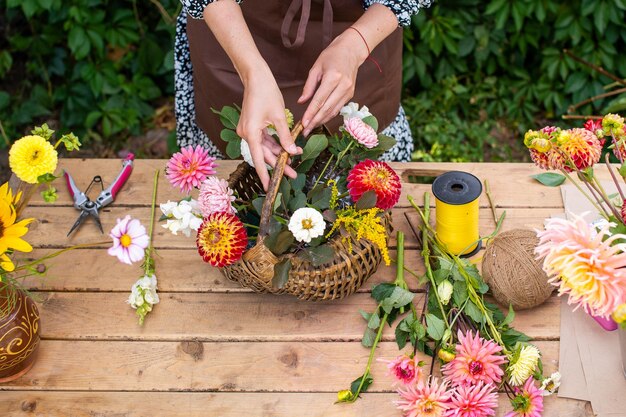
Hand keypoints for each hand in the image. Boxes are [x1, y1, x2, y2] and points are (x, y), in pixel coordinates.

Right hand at [238, 68, 301, 189]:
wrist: (255, 77)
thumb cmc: (266, 93)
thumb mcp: (279, 117)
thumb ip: (285, 137)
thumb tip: (293, 153)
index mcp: (251, 133)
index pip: (259, 160)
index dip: (265, 175)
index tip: (269, 187)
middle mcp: (246, 134)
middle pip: (263, 155)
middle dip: (278, 164)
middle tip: (293, 174)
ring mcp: (248, 130)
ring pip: (264, 148)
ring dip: (278, 154)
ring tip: (294, 161)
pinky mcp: (251, 126)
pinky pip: (263, 140)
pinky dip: (274, 144)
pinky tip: (287, 149)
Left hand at [299, 30, 367, 135]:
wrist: (351, 51)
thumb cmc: (332, 55)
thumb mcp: (316, 67)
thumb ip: (309, 86)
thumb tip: (301, 102)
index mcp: (333, 78)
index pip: (319, 100)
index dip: (310, 113)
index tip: (303, 123)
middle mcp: (343, 86)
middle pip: (327, 109)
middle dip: (315, 121)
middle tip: (305, 131)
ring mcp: (348, 92)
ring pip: (333, 111)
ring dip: (321, 121)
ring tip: (311, 128)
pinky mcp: (350, 95)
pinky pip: (338, 108)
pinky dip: (328, 115)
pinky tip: (320, 120)